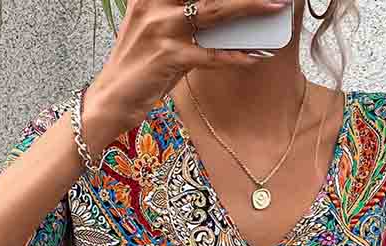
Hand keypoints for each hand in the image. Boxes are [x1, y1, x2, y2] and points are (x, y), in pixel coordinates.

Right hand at [83, 0, 290, 142]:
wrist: (113, 96)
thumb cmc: (139, 65)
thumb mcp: (155, 31)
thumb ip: (185, 19)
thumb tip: (225, 19)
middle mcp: (153, 4)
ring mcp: (161, 29)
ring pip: (213, 11)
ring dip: (247, 8)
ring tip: (272, 7)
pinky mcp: (169, 57)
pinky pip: (211, 55)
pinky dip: (235, 57)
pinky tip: (253, 57)